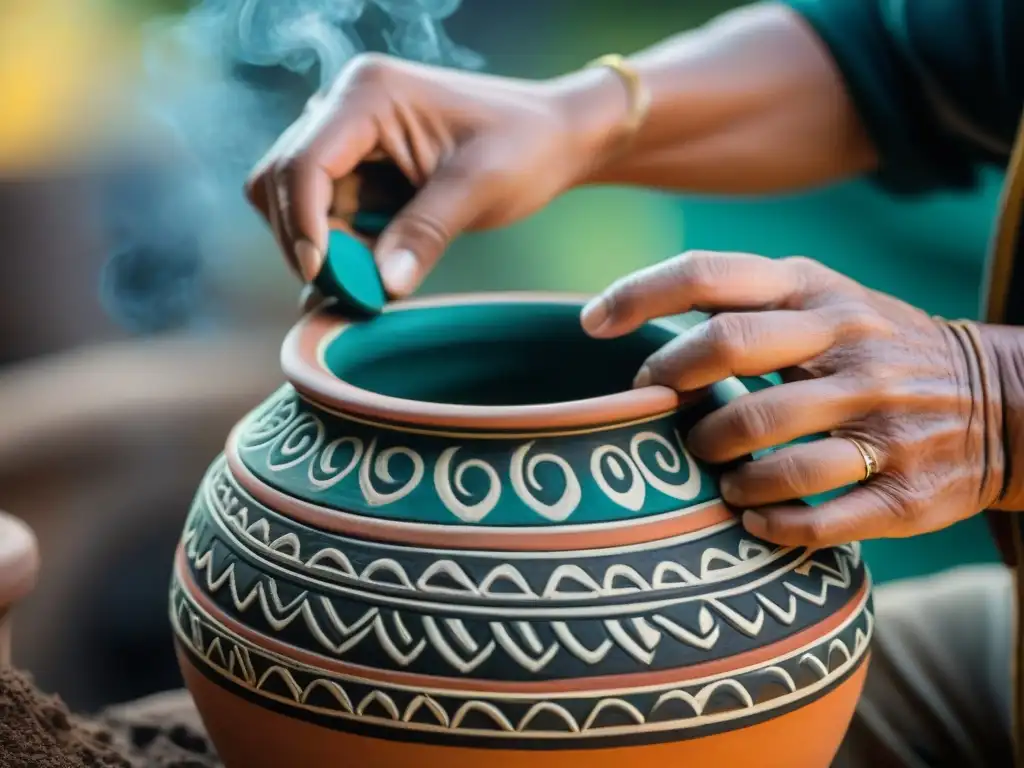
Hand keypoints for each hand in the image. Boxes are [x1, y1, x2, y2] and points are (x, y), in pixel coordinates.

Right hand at [244, 53, 628, 296]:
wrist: (554, 136)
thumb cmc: (524, 146)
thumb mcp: (479, 188)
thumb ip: (426, 233)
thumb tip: (384, 287)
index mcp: (369, 94)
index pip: (303, 162)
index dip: (301, 223)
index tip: (322, 275)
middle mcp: (345, 106)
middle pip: (279, 181)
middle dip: (305, 238)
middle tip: (348, 289)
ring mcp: (348, 135)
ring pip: (293, 200)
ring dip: (320, 246)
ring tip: (363, 283)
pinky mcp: (359, 165)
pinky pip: (324, 212)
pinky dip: (337, 246)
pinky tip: (366, 274)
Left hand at [581, 251, 1003, 547]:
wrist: (1004, 402)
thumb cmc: (875, 350)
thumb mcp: (826, 302)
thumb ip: (746, 305)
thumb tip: (635, 324)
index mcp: (820, 294)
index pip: (709, 276)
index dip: (638, 296)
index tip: (591, 325)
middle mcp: (851, 347)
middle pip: (724, 353)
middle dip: (670, 389)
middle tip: (657, 414)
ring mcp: (883, 421)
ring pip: (764, 450)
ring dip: (720, 468)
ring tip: (715, 470)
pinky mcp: (905, 491)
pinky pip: (815, 515)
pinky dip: (767, 520)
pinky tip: (749, 515)